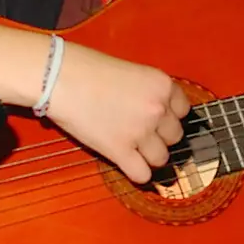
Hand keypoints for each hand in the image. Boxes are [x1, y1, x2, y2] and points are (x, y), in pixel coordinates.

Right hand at [44, 44, 189, 183]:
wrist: (60, 77)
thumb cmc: (87, 69)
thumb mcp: (131, 72)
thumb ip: (148, 92)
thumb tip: (155, 112)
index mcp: (162, 85)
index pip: (183, 111)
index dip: (169, 116)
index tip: (158, 119)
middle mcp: (158, 109)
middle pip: (174, 136)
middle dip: (160, 137)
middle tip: (140, 132)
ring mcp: (141, 132)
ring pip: (161, 158)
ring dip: (149, 156)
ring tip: (133, 149)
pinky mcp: (120, 150)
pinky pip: (142, 174)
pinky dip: (137, 174)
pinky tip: (129, 165)